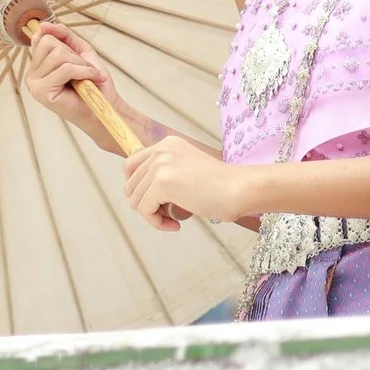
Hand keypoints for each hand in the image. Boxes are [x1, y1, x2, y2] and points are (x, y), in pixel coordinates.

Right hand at [23, 21, 117, 138]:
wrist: (105, 106)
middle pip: (49, 43)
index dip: (63, 42)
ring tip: (88, 76)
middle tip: (85, 69)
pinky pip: (65, 69)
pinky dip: (84, 71)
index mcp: (37, 66)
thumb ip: (63, 36)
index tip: (77, 57)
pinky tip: (91, 80)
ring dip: (81, 64)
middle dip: (73, 54)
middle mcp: (31, 75)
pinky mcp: (43, 93)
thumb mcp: (79, 51)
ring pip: (58, 55)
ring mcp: (34, 85)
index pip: (42, 37)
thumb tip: (42, 25)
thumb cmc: (93, 83)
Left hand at [124, 135, 244, 231]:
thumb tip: (134, 195)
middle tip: (168, 213)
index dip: (138, 188)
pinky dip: (157, 222)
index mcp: (166, 144)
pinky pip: (144, 210)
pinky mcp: (162, 183)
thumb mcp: (187, 170)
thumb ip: (164, 173)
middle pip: (130, 185)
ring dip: (153, 215)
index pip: (131, 166)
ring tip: (173, 219)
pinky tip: (175, 224)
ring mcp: (160, 165)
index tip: (157, 202)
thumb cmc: (219, 186)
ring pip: (135, 200)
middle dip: (146, 204)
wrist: (238, 189)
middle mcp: (161, 150)